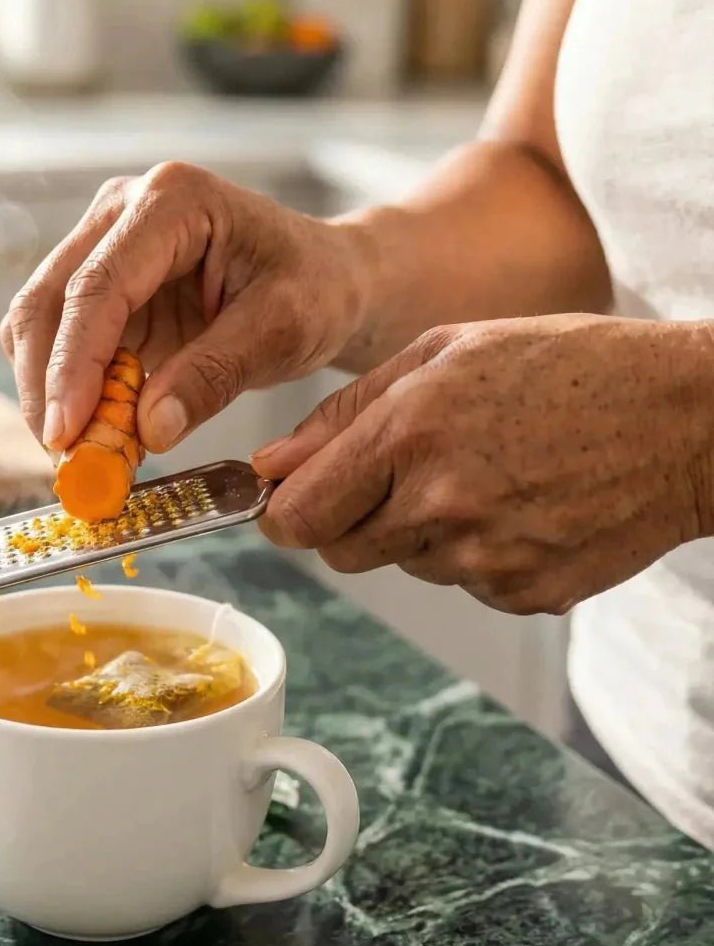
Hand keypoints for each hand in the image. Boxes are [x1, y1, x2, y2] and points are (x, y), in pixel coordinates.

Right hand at [0, 162, 368, 451]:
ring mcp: (104, 246)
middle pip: (47, 300)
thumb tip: (146, 430)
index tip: (66, 431)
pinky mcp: (102, 288)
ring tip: (84, 451)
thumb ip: (214, 376)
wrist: (330, 279)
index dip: (72, 363)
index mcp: (173, 200)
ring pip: (37, 323)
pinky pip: (59, 343)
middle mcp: (123, 212)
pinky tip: (95, 429)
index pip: (98, 285)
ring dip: (47, 391)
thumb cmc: (317, 288)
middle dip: (46, 384)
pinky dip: (65, 391)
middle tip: (66, 457)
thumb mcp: (283, 331)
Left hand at [252, 315, 713, 614]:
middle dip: (350, 519)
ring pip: (404, 565)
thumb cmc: (569, 367)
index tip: (289, 503)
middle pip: (339, 552)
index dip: (283, 513)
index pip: (297, 516)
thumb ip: (342, 414)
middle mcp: (440, 505)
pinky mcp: (524, 594)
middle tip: (403, 473)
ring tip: (483, 475)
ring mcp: (485, 559)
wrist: (687, 418)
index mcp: (410, 432)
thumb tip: (272, 468)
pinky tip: (520, 504)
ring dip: (419, 531)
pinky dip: (476, 554)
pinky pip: (463, 585)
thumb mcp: (444, 351)